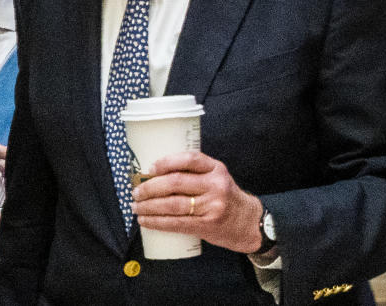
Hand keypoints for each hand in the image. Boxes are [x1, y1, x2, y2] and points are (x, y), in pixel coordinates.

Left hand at [130, 151, 263, 253]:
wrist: (249, 223)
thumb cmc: (226, 198)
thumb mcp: (218, 177)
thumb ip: (195, 173)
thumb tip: (156, 172)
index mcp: (217, 169)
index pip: (190, 159)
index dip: (167, 162)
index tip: (150, 168)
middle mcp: (216, 185)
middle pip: (176, 183)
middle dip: (150, 187)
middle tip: (136, 191)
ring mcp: (212, 206)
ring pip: (173, 204)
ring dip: (149, 206)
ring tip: (136, 206)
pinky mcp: (207, 225)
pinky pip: (177, 223)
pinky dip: (157, 222)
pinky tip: (145, 221)